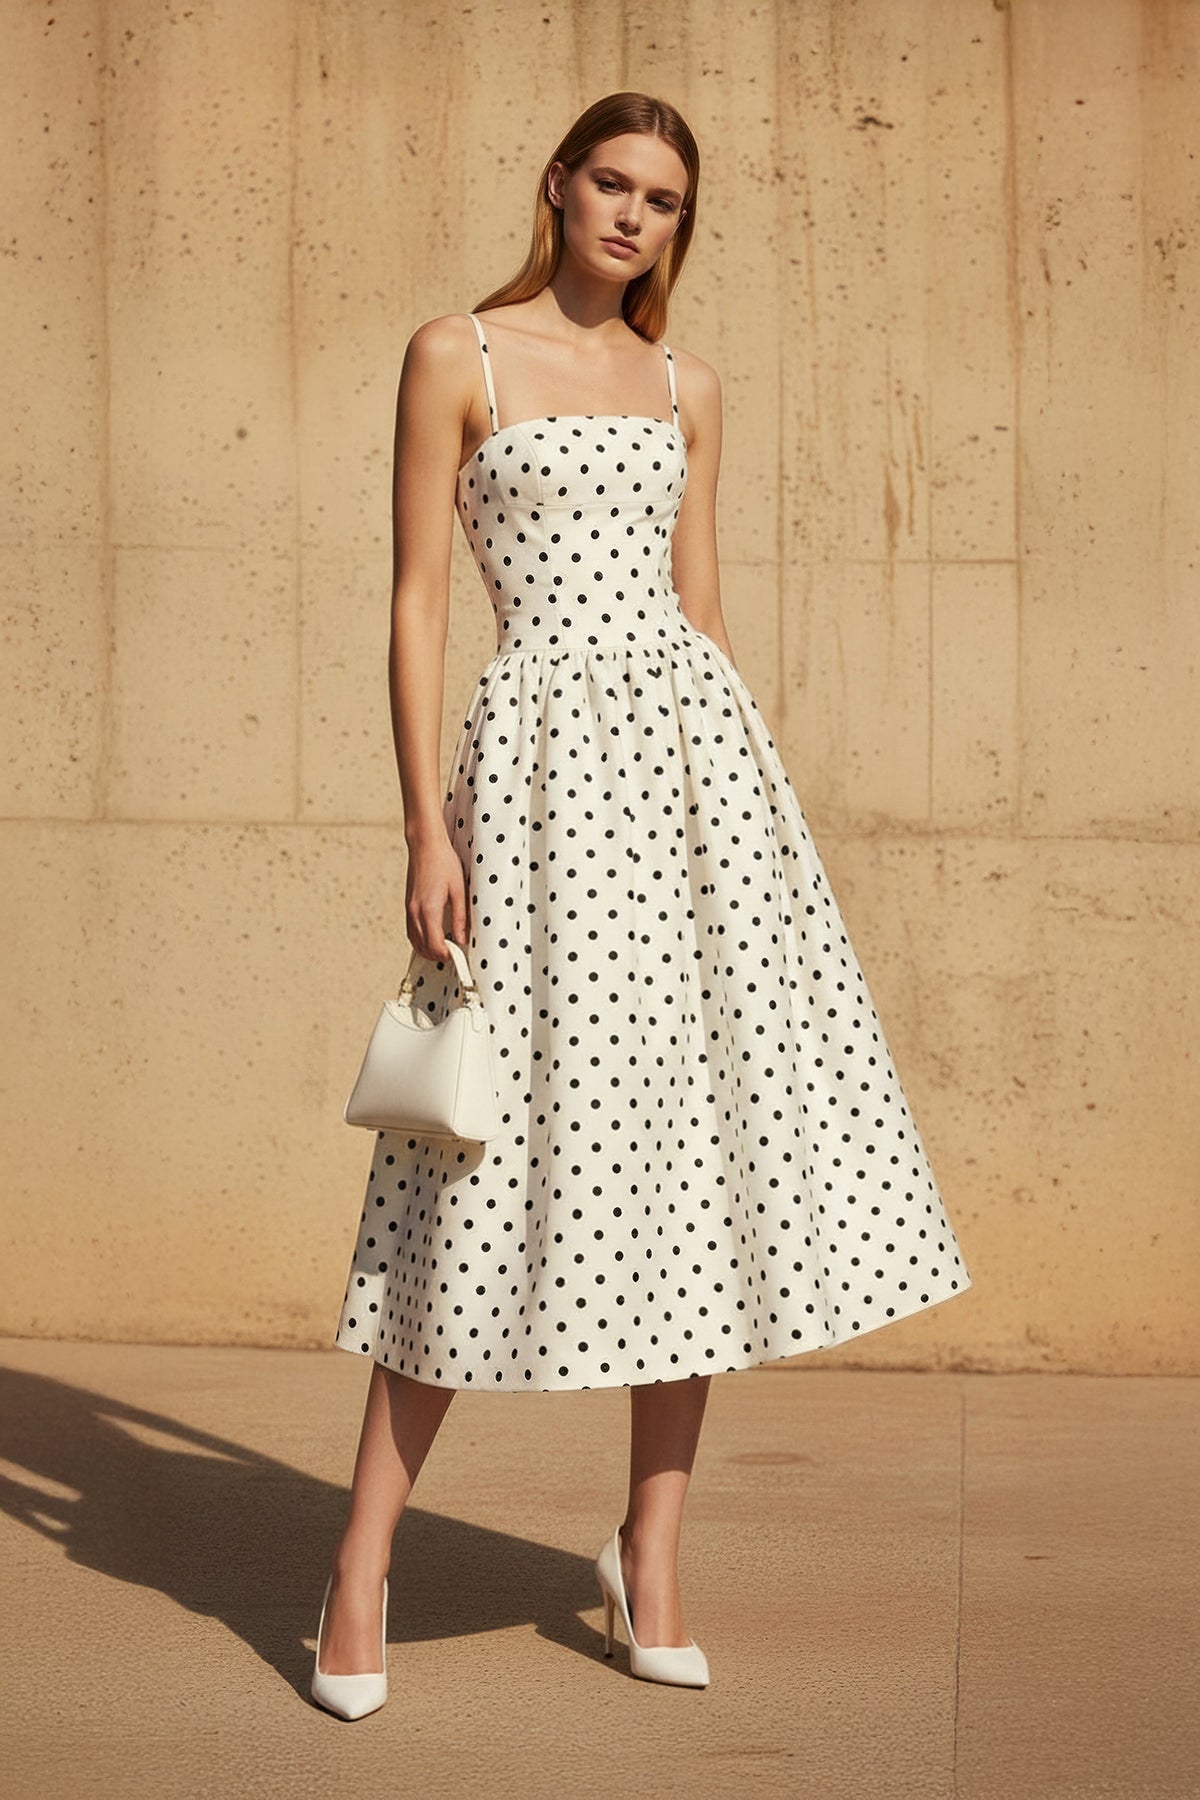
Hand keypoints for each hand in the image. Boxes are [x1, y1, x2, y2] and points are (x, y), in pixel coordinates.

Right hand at [405, 830, 469, 963]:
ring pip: (415, 942)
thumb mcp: (459, 890)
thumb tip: (463, 939)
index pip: (435, 945)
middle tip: (456, 955)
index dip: (447, 955)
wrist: (425, 845)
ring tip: (446, 949)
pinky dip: (420, 941)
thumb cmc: (443, 862)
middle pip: (424, 948)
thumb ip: (460, 917)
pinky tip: (432, 939)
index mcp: (429, 909)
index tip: (459, 956)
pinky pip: (411, 932)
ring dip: (428, 950)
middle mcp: (415, 912)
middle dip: (439, 956)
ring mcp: (409, 910)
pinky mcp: (408, 906)